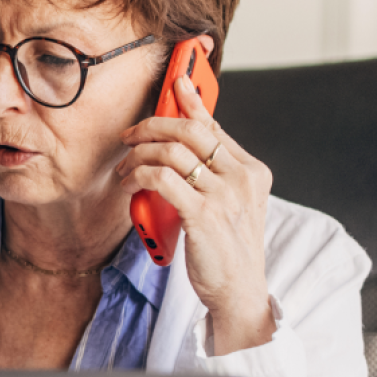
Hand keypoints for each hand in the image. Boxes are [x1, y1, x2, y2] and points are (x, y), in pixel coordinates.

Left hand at [116, 72, 275, 354]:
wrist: (239, 293)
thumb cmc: (227, 252)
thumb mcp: (230, 207)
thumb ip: (214, 177)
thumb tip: (182, 148)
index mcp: (253, 172)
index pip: (214, 128)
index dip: (191, 103)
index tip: (176, 83)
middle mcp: (242, 178)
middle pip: (191, 131)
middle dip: (152, 126)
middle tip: (129, 136)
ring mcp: (225, 196)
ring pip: (172, 152)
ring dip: (139, 156)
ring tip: (124, 169)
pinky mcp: (203, 215)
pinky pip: (162, 179)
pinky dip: (140, 176)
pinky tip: (130, 184)